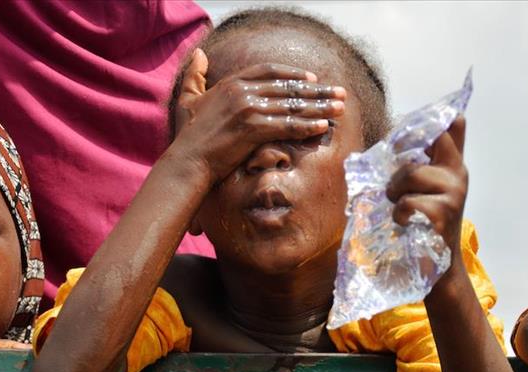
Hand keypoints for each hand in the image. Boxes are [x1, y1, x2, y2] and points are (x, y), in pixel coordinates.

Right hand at [171, 48, 346, 184]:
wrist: (188, 160)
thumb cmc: (187, 135)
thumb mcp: (188, 99)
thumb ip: (194, 75)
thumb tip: (200, 55)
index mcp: (231, 83)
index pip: (270, 71)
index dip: (293, 74)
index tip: (312, 77)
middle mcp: (243, 92)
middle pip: (288, 87)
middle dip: (317, 89)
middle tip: (339, 92)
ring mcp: (249, 109)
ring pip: (292, 106)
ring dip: (320, 107)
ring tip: (340, 108)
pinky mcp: (254, 129)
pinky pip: (288, 125)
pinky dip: (307, 126)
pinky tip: (323, 126)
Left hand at [385, 117, 467, 255]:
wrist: (437, 264)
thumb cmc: (424, 222)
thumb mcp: (425, 188)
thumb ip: (419, 163)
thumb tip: (391, 139)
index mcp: (453, 165)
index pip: (454, 125)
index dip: (428, 121)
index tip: (406, 136)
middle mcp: (458, 174)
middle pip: (431, 141)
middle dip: (405, 154)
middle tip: (397, 180)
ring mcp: (454, 193)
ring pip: (411, 173)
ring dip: (395, 190)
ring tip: (399, 206)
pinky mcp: (444, 213)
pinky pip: (408, 202)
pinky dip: (398, 212)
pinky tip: (404, 222)